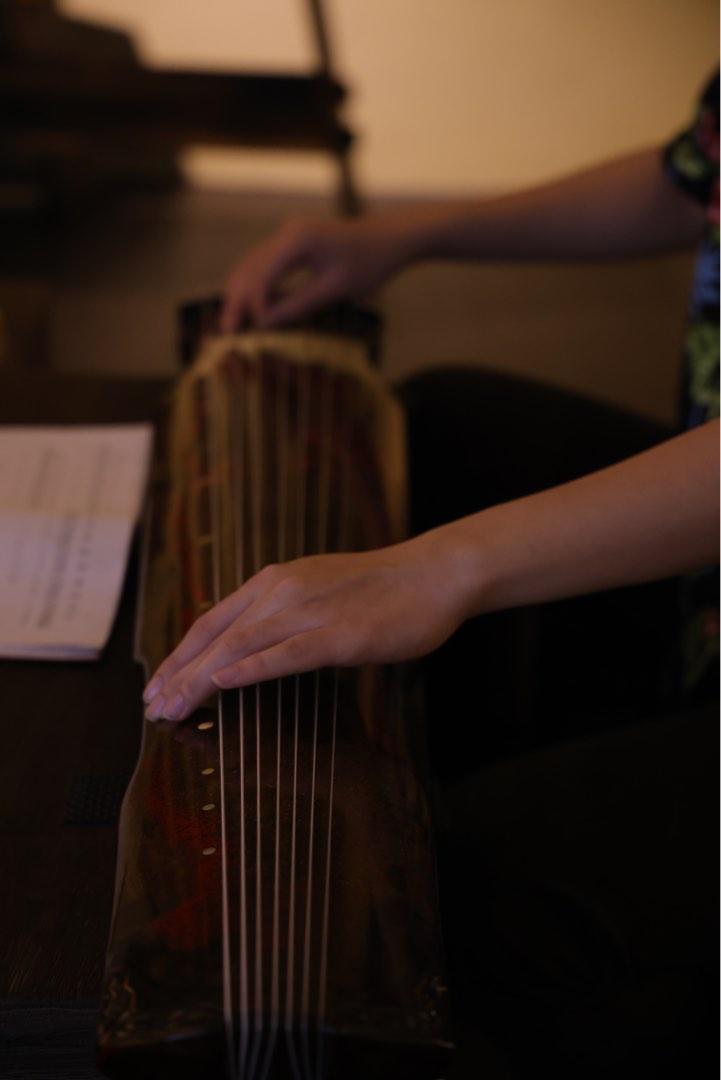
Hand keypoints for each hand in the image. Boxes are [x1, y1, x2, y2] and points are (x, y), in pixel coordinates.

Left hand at [142, 531, 469, 721]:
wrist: (433, 573)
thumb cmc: (381, 588)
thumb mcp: (319, 590)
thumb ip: (284, 612)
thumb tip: (253, 644)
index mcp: (275, 582)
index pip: (212, 620)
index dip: (180, 654)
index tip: (158, 683)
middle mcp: (283, 591)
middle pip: (216, 636)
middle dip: (179, 673)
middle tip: (153, 707)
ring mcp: (309, 611)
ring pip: (240, 647)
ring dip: (201, 679)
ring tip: (174, 707)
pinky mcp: (338, 633)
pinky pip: (286, 653)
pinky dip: (251, 668)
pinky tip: (225, 684)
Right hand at [219, 214, 415, 331]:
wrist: (391, 238)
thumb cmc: (370, 264)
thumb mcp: (335, 290)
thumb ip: (299, 305)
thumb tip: (266, 324)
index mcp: (297, 241)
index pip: (261, 277)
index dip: (252, 306)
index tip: (251, 333)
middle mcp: (287, 233)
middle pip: (249, 268)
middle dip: (236, 300)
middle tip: (226, 331)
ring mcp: (288, 235)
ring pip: (253, 264)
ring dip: (241, 292)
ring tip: (232, 321)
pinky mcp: (293, 242)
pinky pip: (265, 263)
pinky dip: (255, 284)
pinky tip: (251, 305)